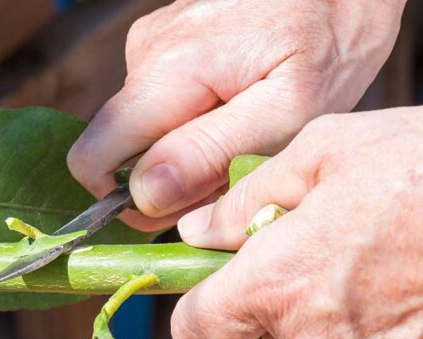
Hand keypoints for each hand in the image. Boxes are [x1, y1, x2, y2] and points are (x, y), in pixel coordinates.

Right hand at [68, 0, 405, 230]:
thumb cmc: (329, 43)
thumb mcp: (285, 112)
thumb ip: (210, 153)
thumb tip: (144, 194)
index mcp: (169, 71)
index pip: (93, 155)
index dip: (123, 198)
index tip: (177, 210)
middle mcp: (146, 54)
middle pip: (119, 150)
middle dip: (168, 181)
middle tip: (229, 179)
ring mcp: (155, 46)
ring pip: (145, 132)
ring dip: (188, 156)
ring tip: (247, 140)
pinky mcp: (169, 46)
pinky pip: (163, 108)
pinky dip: (196, 128)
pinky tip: (240, 117)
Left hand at [171, 104, 422, 338]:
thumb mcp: (331, 149)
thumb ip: (250, 196)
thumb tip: (201, 231)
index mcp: (279, 282)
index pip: (199, 330)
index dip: (199, 310)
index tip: (215, 290)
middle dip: (286, 307)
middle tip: (332, 254)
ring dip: (341, 322)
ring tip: (393, 265)